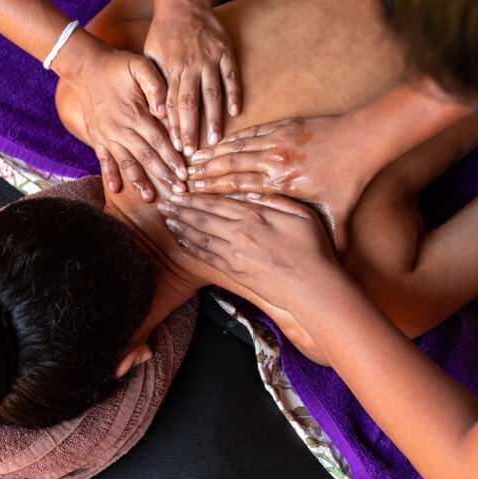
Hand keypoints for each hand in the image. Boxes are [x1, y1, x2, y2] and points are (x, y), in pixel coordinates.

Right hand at [54, 30, 186, 200]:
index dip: (172, 158)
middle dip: (163, 175)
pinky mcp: (97, 138)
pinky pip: (104, 160)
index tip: (185, 174)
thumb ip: (156, 85)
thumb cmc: (118, 65)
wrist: (85, 66)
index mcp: (135, 113)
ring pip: (126, 163)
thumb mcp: (141, 65)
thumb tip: (163, 110)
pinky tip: (116, 190)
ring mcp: (107, 135)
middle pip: (146, 157)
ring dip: (139, 182)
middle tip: (178, 191)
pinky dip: (110, 175)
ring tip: (150, 198)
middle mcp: (120, 128)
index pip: (159, 141)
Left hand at [144, 0, 240, 156]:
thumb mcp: (149, 56)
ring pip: (212, 94)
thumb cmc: (162, 33)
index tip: (176, 148)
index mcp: (169, 68)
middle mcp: (190, 65)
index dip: (174, 127)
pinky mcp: (225, 51)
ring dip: (214, 119)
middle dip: (192, 129)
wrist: (183, 2)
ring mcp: (210, 58)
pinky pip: (231, 76)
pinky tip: (236, 112)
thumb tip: (156, 113)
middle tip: (193, 152)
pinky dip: (234, 94)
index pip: (171, 103)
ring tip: (215, 140)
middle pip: (191, 103)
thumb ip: (153, 83)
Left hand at [158, 192, 335, 309]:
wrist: (311, 286)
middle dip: (181, 210)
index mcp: (255, 215)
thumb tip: (251, 193)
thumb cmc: (312, 250)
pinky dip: (192, 248)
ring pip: (200, 236)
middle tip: (165, 203)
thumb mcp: (302, 214)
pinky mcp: (234, 272)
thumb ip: (276, 200)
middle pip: (203, 218)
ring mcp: (234, 254)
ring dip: (181, 227)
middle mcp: (239, 233)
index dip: (195, 197)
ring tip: (168, 220)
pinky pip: (207, 257)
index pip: (217, 202)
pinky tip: (182, 242)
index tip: (181, 192)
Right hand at [186, 114, 369, 251]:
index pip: (240, 190)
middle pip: (231, 168)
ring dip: (213, 155)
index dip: (215, 193)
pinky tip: (218, 142)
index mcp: (283, 187)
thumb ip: (330, 239)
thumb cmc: (350, 180)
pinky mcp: (283, 127)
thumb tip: (330, 265)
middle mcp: (276, 164)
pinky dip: (232, 139)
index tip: (196, 196)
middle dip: (205, 175)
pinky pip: (251, 134)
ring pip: (237, 149)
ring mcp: (278, 143)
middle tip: (184, 180)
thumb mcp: (338, 215)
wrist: (363, 141)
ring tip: (193, 160)